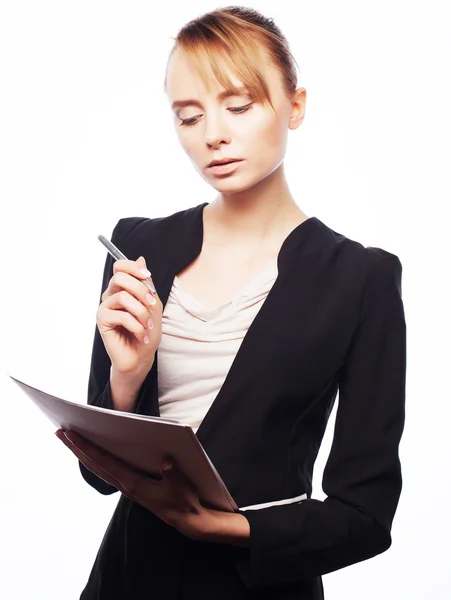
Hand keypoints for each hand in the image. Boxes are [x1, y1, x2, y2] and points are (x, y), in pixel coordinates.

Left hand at [55, 429, 221, 540]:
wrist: (189, 520)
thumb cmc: (185, 502)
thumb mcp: (182, 488)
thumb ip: (173, 476)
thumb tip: (166, 462)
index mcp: (133, 484)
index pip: (104, 462)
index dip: (86, 447)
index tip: (71, 434)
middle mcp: (126, 485)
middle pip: (94, 464)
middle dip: (76, 448)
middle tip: (59, 432)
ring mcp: (128, 487)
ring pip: (99, 468)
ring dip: (83, 453)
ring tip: (70, 439)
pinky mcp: (133, 486)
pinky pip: (108, 471)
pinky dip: (96, 460)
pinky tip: (94, 453)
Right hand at [97, 255, 161, 375]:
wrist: (141, 356)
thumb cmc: (147, 331)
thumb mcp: (153, 305)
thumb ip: (147, 284)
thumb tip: (141, 259)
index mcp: (122, 288)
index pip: (120, 267)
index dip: (133, 267)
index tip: (147, 275)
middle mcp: (111, 295)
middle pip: (120, 277)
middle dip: (141, 290)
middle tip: (153, 305)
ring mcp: (105, 307)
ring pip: (123, 296)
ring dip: (141, 312)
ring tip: (147, 325)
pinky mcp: (101, 320)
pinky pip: (121, 315)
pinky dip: (136, 326)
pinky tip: (141, 335)